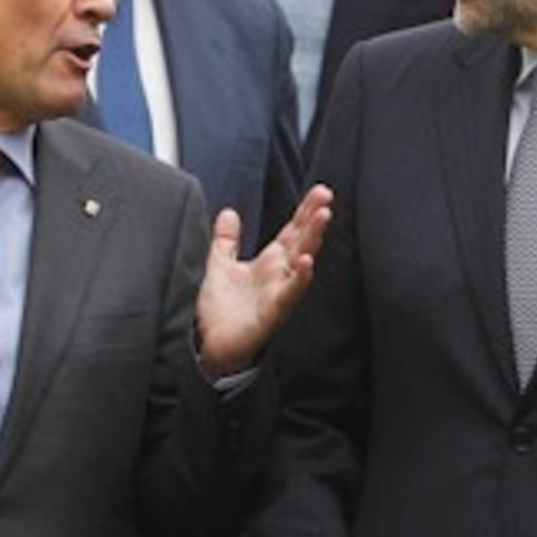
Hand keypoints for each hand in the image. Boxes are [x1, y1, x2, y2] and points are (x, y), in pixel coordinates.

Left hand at [195, 184, 332, 377]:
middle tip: (327, 195)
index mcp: (269, 263)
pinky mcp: (272, 313)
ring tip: (323, 216)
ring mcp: (278, 293)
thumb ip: (226, 240)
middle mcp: (278, 276)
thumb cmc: (218, 311)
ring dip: (313, 240)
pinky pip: (289, 294)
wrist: (209, 346)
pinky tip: (307, 262)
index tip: (320, 190)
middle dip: (314, 218)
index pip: (292, 231)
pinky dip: (300, 278)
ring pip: (301, 262)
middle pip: (301, 240)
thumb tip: (229, 212)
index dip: (305, 210)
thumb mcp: (218, 265)